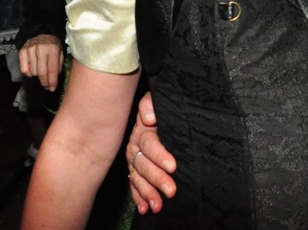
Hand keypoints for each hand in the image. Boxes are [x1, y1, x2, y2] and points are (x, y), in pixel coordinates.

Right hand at [18, 35, 63, 90]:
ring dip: (37, 76)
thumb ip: (59, 65)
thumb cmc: (53, 44)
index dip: (52, 81)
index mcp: (53, 49)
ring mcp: (30, 50)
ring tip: (41, 72)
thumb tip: (54, 79)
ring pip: (32, 72)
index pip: (52, 69)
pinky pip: (23, 69)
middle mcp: (41, 49)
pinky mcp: (22, 51)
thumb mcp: (60, 52)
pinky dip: (28, 73)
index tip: (52, 88)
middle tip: (46, 86)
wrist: (42, 32)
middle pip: (41, 72)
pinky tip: (33, 70)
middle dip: (44, 82)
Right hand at [127, 91, 177, 213]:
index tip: (173, 166)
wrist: (159, 114)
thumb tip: (149, 118)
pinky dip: (139, 197)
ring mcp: (135, 160)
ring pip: (139, 178)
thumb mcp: (158, 100)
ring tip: (158, 205)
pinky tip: (144, 208)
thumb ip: (151, 104)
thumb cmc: (163, 107)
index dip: (160, 155)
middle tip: (171, 190)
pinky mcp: (136, 170)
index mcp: (142, 131)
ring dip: (147, 193)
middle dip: (157, 179)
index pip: (149, 144)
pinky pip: (135, 185)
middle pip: (144, 165)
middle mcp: (135, 147)